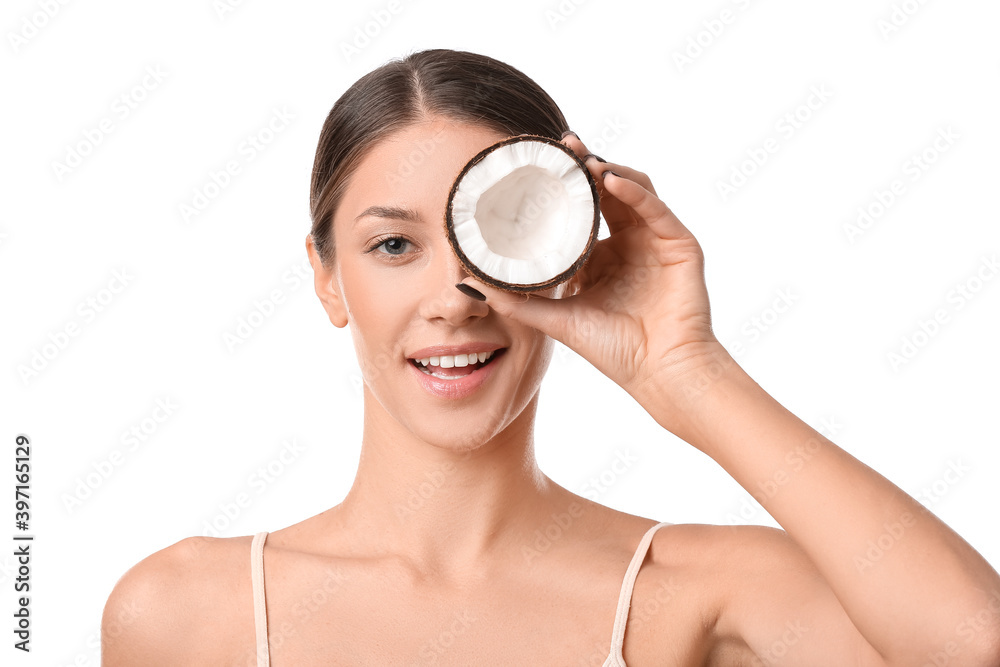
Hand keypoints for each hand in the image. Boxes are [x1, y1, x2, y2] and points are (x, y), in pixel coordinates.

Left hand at [457, 131, 722, 409]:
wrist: (658, 373)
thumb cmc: (613, 350)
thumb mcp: (556, 318)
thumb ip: (515, 301)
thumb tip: (467, 285)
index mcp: (602, 257)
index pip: (581, 210)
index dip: (563, 187)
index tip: (538, 164)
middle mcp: (629, 243)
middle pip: (606, 191)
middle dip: (585, 165)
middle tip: (561, 145)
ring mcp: (656, 241)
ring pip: (633, 190)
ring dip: (608, 171)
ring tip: (583, 160)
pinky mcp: (681, 244)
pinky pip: (655, 208)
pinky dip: (633, 190)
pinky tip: (610, 180)